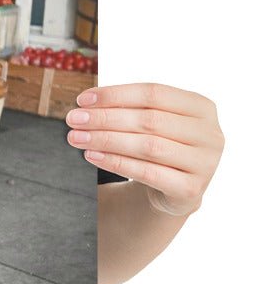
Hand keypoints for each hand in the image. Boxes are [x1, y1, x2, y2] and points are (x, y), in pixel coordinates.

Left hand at [65, 83, 223, 215]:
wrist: (175, 189)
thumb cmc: (159, 146)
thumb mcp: (151, 123)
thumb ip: (128, 110)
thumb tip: (85, 106)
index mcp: (201, 107)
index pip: (154, 93)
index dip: (115, 95)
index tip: (82, 100)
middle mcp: (210, 133)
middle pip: (149, 120)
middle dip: (105, 118)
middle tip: (73, 120)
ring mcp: (205, 163)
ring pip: (148, 146)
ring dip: (106, 140)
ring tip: (76, 138)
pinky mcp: (191, 189)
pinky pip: (147, 172)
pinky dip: (116, 162)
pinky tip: (92, 156)